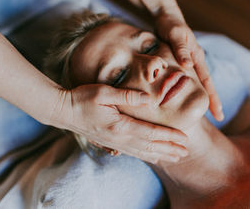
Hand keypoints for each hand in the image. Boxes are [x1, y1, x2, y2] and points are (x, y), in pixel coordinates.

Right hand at [49, 84, 188, 163]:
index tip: (184, 139)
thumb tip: (148, 99)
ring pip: (143, 152)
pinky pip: (133, 152)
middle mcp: (119, 138)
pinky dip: (146, 156)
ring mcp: (114, 142)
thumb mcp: (104, 92)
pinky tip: (154, 157)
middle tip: (186, 152)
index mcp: (120, 125)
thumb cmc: (82, 98)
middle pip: (150, 146)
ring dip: (161, 155)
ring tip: (176, 158)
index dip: (169, 136)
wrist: (63, 111)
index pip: (151, 133)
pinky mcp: (110, 143)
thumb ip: (127, 96)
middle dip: (170, 149)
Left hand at [155, 12, 223, 120]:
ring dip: (202, 96)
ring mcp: (190, 61)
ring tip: (205, 111)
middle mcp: (196, 60)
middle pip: (206, 85)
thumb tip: (188, 66)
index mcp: (197, 56)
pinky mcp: (181, 61)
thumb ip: (181, 49)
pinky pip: (188, 79)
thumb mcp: (175, 35)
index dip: (212, 98)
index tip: (218, 113)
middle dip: (213, 101)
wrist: (166, 16)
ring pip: (198, 83)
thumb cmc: (170, 25)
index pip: (207, 81)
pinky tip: (189, 97)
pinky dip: (190, 89)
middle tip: (219, 118)